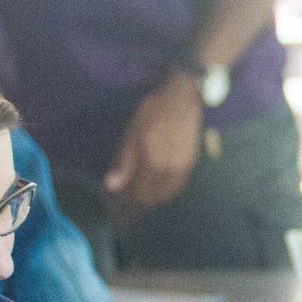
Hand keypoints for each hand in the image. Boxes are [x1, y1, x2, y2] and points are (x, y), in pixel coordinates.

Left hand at [104, 79, 203, 214]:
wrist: (182, 100)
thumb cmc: (152, 113)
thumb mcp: (131, 134)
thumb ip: (123, 163)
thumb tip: (111, 187)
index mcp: (151, 164)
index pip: (136, 193)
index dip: (125, 199)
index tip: (116, 199)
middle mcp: (168, 171)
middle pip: (150, 197)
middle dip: (137, 201)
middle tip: (125, 199)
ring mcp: (181, 169)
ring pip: (165, 194)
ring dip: (152, 199)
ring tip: (140, 196)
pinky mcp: (189, 164)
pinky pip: (177, 186)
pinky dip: (166, 192)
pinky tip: (159, 190)